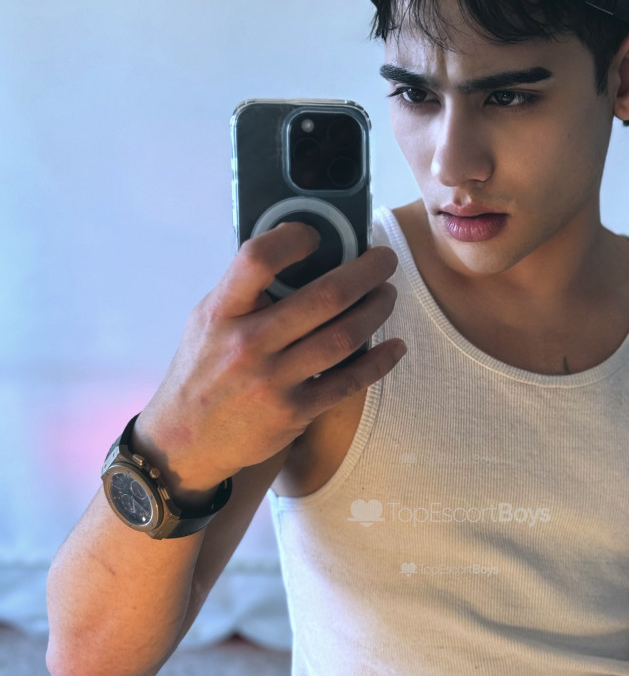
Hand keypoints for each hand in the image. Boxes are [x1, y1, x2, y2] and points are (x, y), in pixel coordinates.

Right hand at [132, 222, 404, 500]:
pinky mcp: (295, 411)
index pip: (257, 259)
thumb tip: (297, 257)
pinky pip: (348, 381)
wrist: (187, 440)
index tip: (316, 235)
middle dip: (366, 272)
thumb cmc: (203, 372)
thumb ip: (244, 293)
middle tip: (385, 260)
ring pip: (344, 337)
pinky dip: (378, 361)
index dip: (293, 238)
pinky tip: (394, 347)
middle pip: (325, 297)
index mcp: (222, 312)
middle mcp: (248, 344)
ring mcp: (274, 380)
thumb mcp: (207, 322)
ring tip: (386, 296)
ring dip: (376, 310)